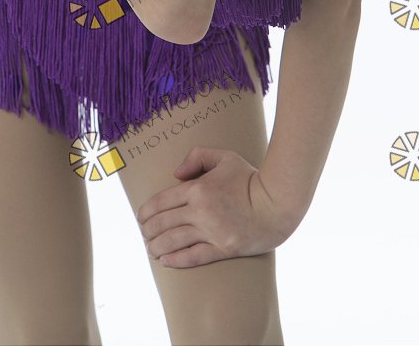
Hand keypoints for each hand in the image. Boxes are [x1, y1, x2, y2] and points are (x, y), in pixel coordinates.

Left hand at [137, 146, 296, 268]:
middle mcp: (201, 212)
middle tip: (144, 234)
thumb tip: (176, 174)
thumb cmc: (250, 178)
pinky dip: (176, 260)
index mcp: (198, 189)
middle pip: (163, 223)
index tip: (141, 217)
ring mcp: (211, 232)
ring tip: (150, 249)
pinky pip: (193, 257)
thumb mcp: (225, 157)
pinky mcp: (223, 249)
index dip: (146, 211)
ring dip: (156, 247)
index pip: (161, 202)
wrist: (277, 202)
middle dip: (148, 230)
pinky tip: (165, 261)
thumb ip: (198, 157)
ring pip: (174, 242)